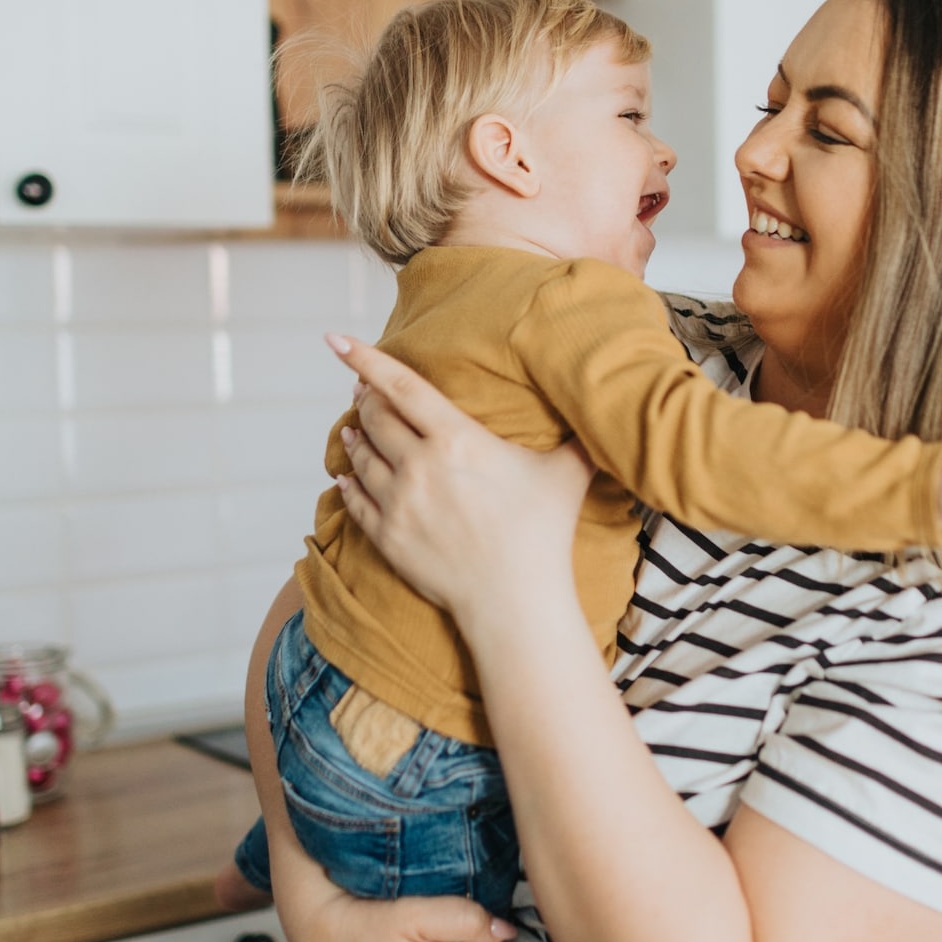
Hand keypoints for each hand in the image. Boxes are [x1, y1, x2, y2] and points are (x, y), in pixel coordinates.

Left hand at [325, 334, 594, 618]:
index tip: (337, 340)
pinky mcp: (387, 537)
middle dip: (366, 396)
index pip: (402, 386)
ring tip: (354, 426)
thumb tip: (604, 410)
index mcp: (457, 440)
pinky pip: (355, 499)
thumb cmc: (543, 534)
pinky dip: (348, 481)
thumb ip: (578, 437)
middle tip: (365, 388)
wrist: (514, 602)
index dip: (366, 359)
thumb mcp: (567, 474)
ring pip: (361, 455)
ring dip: (355, 435)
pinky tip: (347, 474)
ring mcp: (398, 502)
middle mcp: (419, 465)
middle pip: (376, 416)